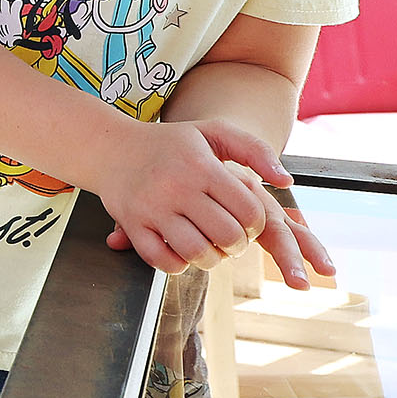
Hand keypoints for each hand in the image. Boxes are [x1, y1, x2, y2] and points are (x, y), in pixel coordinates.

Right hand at [98, 119, 334, 286]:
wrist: (109, 145)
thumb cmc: (171, 143)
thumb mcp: (212, 132)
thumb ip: (255, 150)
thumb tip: (287, 181)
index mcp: (201, 166)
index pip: (249, 213)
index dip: (256, 225)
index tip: (246, 222)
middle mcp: (176, 187)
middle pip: (227, 237)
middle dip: (237, 246)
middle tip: (230, 239)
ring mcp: (151, 208)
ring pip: (198, 254)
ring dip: (211, 259)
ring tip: (209, 247)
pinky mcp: (132, 225)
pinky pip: (164, 262)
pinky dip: (179, 265)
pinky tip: (181, 251)